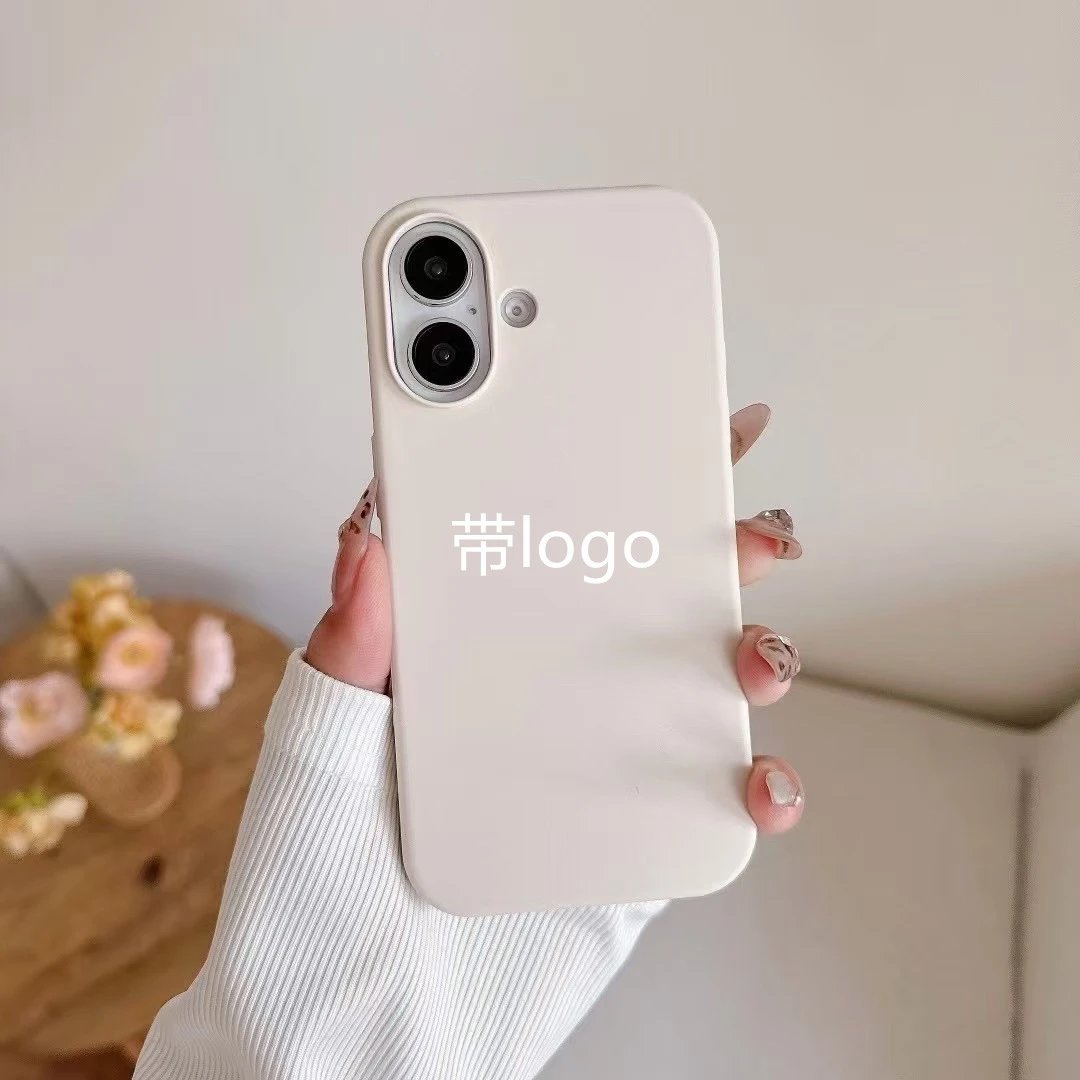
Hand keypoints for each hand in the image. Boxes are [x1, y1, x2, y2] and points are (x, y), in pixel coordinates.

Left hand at [306, 403, 803, 835]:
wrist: (363, 1021)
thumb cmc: (325, 882)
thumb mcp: (321, 750)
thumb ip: (350, 651)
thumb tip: (366, 538)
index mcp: (478, 648)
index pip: (551, 540)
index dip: (614, 475)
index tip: (674, 423)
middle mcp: (548, 690)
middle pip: (650, 595)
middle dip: (718, 550)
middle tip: (752, 535)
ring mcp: (601, 760)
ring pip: (703, 682)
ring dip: (759, 653)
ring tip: (756, 661)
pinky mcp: (637, 833)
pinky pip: (717, 795)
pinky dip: (762, 782)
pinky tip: (760, 782)